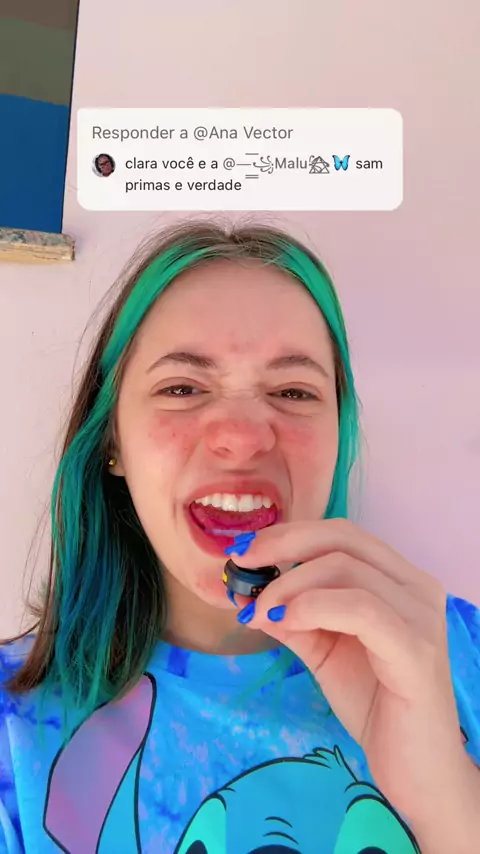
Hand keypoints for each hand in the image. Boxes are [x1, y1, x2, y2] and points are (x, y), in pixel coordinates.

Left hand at [231, 518, 472, 826]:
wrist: (417, 770)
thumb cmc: (375, 705)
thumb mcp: (324, 651)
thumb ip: (293, 619)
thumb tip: (249, 594)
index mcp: (399, 579)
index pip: (342, 533)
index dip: (289, 534)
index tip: (245, 550)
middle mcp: (416, 586)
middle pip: (343, 539)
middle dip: (283, 546)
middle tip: (242, 566)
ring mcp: (421, 615)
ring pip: (345, 569)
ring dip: (289, 584)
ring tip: (261, 611)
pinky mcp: (416, 649)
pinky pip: (360, 608)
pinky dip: (314, 607)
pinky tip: (285, 621)